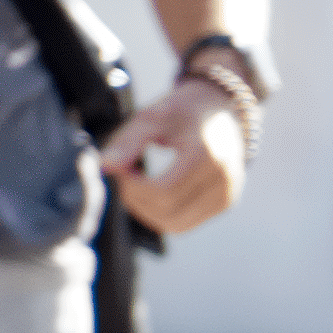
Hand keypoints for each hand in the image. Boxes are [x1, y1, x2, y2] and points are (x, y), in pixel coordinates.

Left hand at [100, 72, 252, 237]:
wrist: (221, 108)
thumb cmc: (183, 110)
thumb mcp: (152, 117)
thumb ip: (127, 143)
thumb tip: (104, 167)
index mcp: (206, 154)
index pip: (162, 191)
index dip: (133, 187)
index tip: (122, 169)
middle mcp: (223, 178)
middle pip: (167, 211)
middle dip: (137, 200)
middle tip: (128, 176)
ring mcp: (227, 193)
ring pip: (176, 224)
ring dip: (148, 211)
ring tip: (141, 185)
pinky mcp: (226, 203)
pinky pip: (187, 223)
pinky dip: (164, 214)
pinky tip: (157, 191)